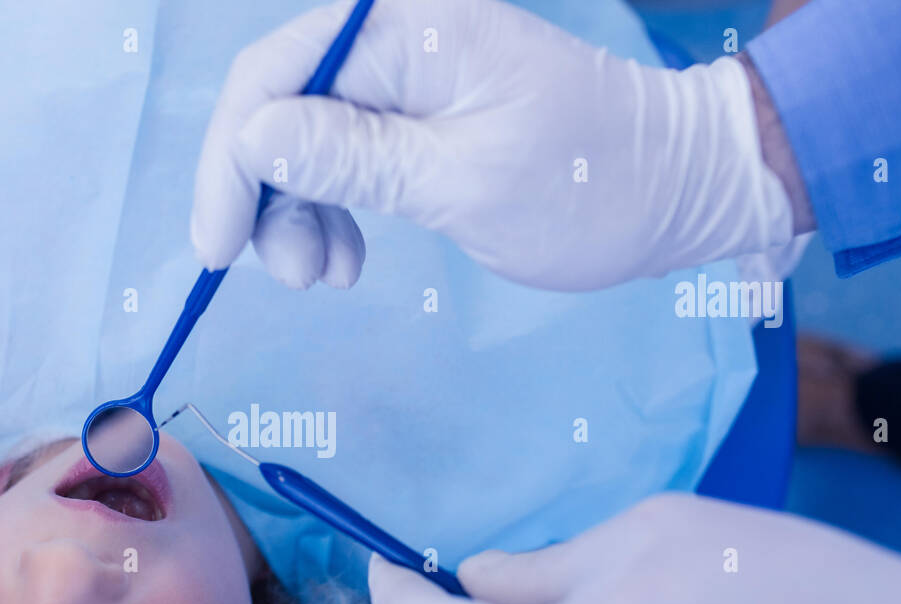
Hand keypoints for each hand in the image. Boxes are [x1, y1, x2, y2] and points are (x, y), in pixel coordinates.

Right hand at [191, 0, 794, 291]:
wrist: (680, 189)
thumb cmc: (590, 189)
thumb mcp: (464, 184)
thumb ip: (354, 158)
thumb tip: (254, 136)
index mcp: (410, 29)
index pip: (276, 76)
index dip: (232, 162)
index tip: (220, 247)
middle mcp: (399, 34)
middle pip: (280, 104)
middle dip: (267, 195)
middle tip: (295, 278)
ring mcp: (409, 72)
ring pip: (305, 136)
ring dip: (298, 211)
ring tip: (331, 276)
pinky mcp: (420, 110)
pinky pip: (345, 151)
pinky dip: (333, 207)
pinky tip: (349, 256)